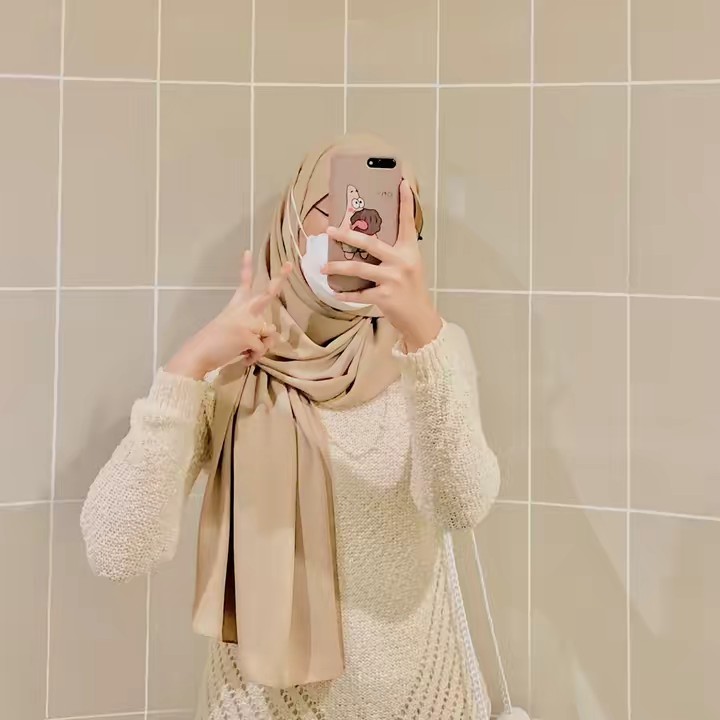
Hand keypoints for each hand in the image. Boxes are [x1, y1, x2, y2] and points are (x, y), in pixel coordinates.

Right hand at [166, 251, 291, 379]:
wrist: (199, 353)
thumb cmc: (215, 344)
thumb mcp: (236, 332)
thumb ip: (255, 331)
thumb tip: (271, 336)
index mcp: (236, 306)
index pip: (243, 283)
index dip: (246, 266)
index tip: (248, 251)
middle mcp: (243, 309)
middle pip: (267, 294)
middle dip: (280, 280)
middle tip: (289, 265)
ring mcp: (246, 321)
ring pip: (269, 332)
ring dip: (262, 346)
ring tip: (245, 350)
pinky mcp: (247, 335)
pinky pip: (262, 348)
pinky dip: (254, 356)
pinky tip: (242, 357)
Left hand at [322, 180, 441, 351]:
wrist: (419, 318)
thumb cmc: (411, 290)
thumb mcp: (409, 266)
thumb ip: (394, 253)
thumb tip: (367, 240)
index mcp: (409, 251)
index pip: (407, 222)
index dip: (405, 202)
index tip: (401, 182)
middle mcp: (402, 262)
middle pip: (370, 243)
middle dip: (347, 235)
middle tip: (330, 230)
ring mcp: (393, 279)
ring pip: (358, 268)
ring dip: (337, 268)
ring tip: (323, 267)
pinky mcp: (384, 296)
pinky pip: (359, 293)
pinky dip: (345, 294)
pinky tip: (334, 292)